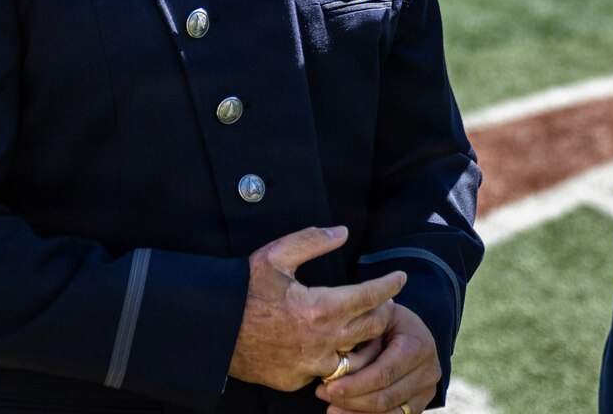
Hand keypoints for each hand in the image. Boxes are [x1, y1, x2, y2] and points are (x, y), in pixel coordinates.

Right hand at [228, 226, 406, 391]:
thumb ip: (313, 240)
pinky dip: (333, 358)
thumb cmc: (243, 290)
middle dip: (383, 311)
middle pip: (373, 327)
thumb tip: (343, 232)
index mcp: (321, 307)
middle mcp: (322, 340)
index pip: (372, 296)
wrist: (211, 330)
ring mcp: (310, 365)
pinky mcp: (296, 380)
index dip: (391, 284)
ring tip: (363, 325)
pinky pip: (327, 371)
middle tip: (383, 300)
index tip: (400, 278)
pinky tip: (331, 345)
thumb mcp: (276, 255)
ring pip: (355, 355)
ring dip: (363, 340)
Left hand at [316, 302, 439, 413]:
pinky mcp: (421, 405)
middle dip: (351, 401)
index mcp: (418, 346)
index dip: (355, 385)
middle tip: (324, 395)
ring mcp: (427, 391)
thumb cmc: (389, 322)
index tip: (328, 387)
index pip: (383, 374)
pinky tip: (347, 413)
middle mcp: (428, 372)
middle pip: (384, 398)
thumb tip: (338, 365)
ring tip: (331, 407)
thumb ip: (363, 339)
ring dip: (356, 413)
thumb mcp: (377, 320)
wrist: (414, 332)